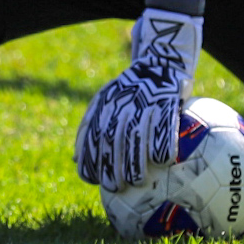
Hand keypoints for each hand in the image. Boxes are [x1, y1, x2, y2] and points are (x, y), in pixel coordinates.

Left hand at [76, 8, 202, 189]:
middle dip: (111, 165)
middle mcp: (120, 100)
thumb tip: (77, 161)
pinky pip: (164, 126)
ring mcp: (143, 99)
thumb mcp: (108, 99)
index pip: (90, 133)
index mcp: (103, 101)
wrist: (161, 55)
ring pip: (136, 135)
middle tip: (114, 187)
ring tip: (137, 182)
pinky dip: (162, 145)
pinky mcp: (166, 99)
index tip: (91, 179)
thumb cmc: (134, 85)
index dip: (89, 158)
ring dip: (135, 162)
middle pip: (111, 138)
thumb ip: (93, 127)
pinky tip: (163, 163)